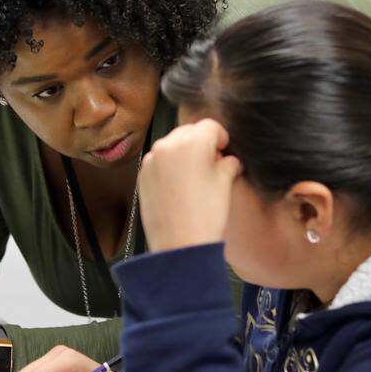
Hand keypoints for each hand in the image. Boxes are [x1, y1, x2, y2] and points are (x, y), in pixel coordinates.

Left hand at [138, 118, 242, 251]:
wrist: (181, 246)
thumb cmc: (207, 214)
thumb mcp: (225, 183)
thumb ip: (228, 162)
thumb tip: (228, 159)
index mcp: (191, 142)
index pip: (210, 126)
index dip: (222, 138)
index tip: (225, 152)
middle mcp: (167, 145)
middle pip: (189, 132)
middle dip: (201, 143)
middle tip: (212, 164)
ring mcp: (151, 160)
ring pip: (172, 145)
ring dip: (184, 154)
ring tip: (195, 177)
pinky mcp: (142, 175)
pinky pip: (160, 161)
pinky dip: (170, 166)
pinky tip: (179, 186)